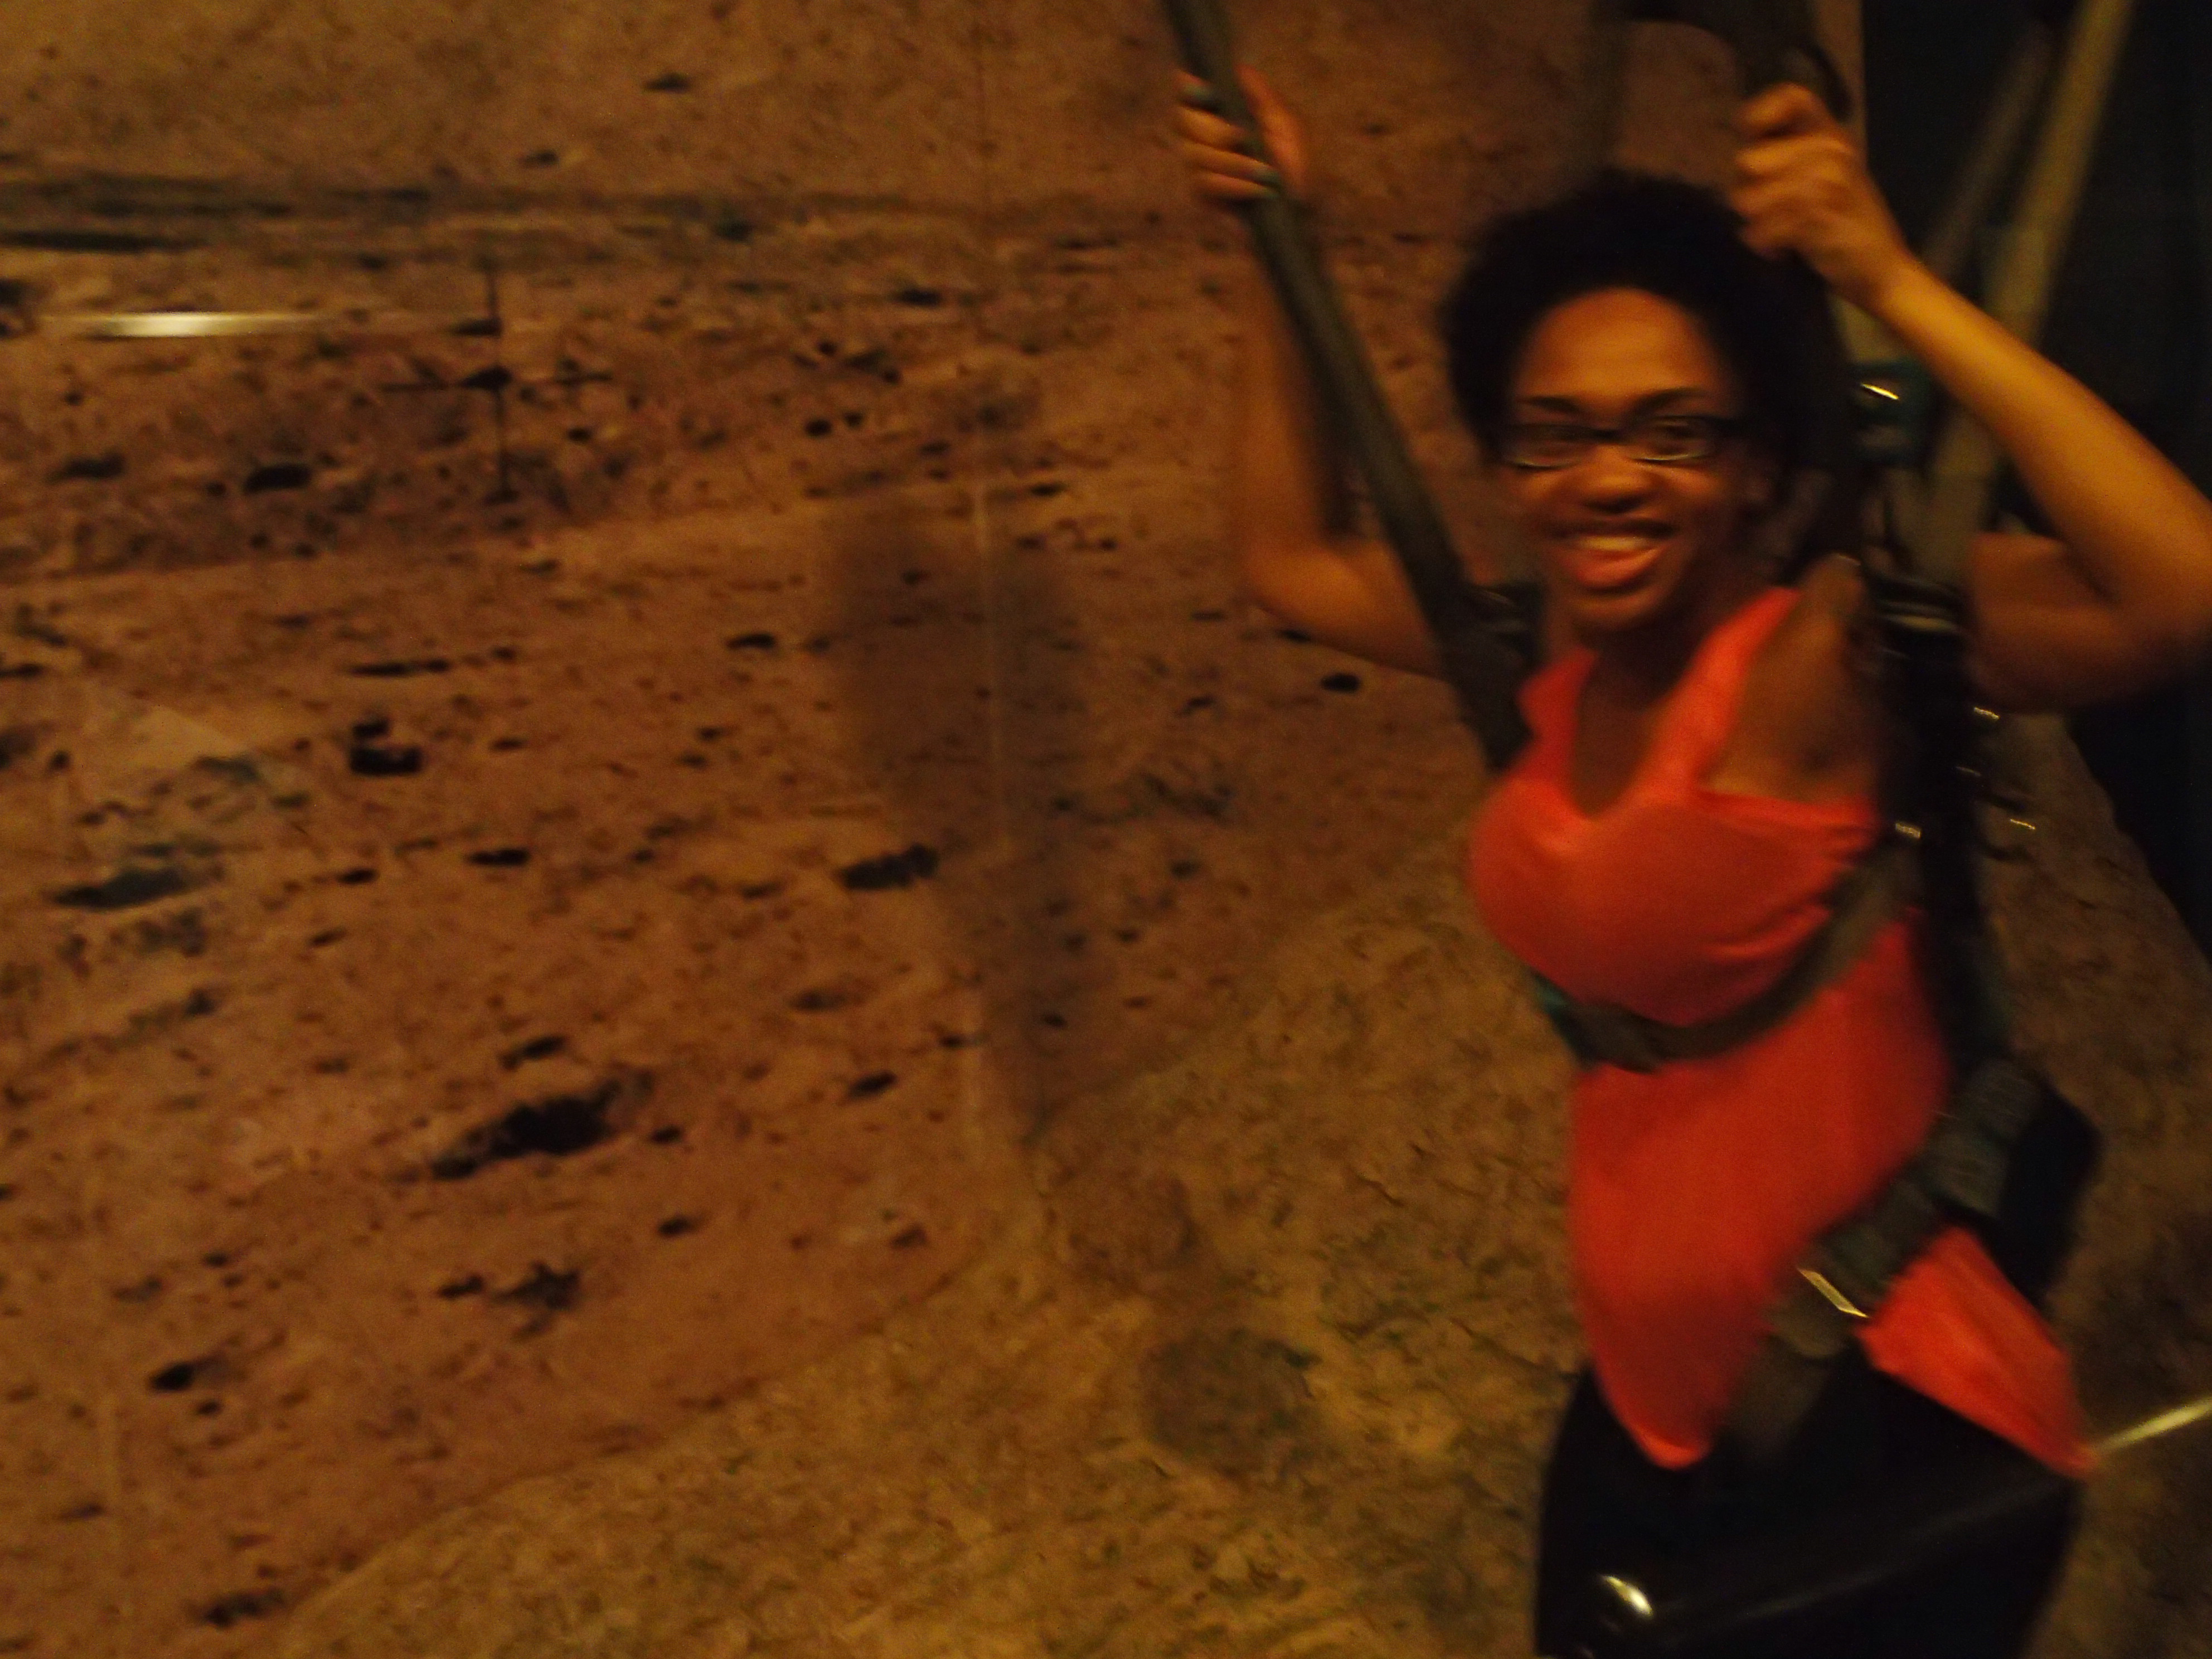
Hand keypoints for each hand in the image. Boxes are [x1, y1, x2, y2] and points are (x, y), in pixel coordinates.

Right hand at [1174, 65, 1309, 205]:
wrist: (1302, 205)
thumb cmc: (1295, 161)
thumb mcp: (1286, 123)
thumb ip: (1261, 96)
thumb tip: (1238, 68)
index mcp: (1220, 109)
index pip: (1187, 90)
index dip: (1188, 86)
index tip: (1208, 92)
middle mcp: (1202, 133)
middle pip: (1181, 120)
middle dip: (1212, 130)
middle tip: (1242, 138)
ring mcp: (1198, 164)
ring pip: (1193, 154)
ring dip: (1231, 162)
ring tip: (1264, 172)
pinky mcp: (1201, 194)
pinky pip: (1203, 183)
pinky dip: (1232, 184)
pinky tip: (1256, 189)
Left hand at [1730, 84, 1916, 312]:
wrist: (1883, 269)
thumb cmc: (1845, 226)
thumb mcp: (1827, 179)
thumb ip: (1790, 160)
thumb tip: (1739, 160)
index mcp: (1832, 135)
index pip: (1791, 97)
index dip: (1759, 113)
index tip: (1750, 139)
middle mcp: (1830, 150)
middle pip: (1748, 160)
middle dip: (1745, 192)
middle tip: (1769, 213)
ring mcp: (1826, 181)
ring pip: (1747, 198)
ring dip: (1754, 224)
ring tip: (1779, 233)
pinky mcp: (1817, 216)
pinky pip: (1761, 228)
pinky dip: (1764, 245)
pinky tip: (1783, 251)